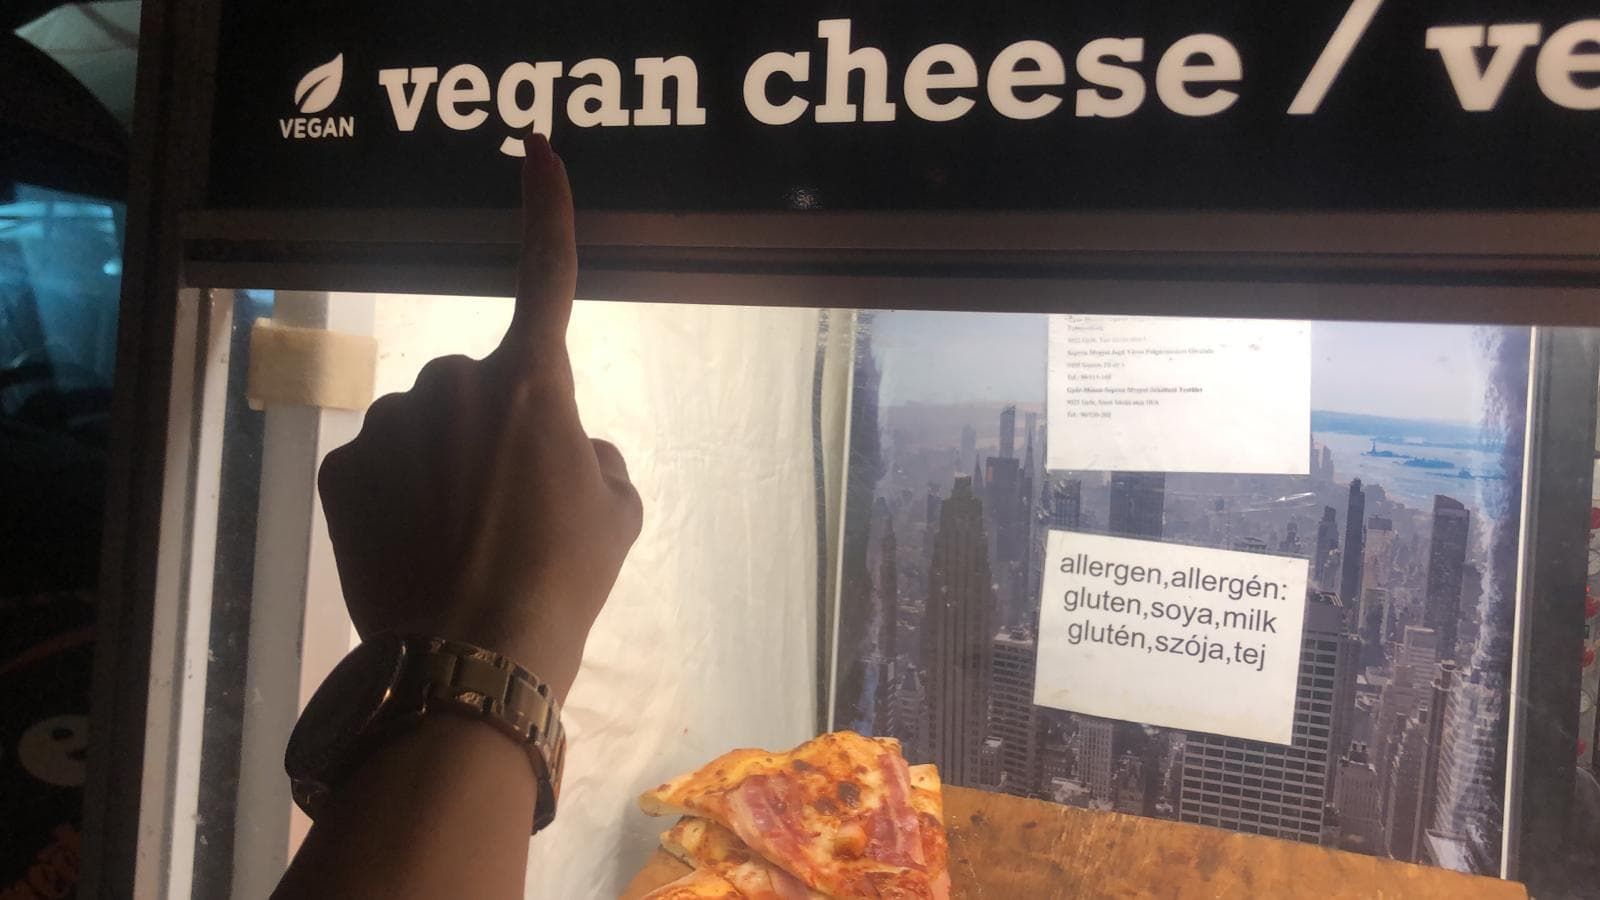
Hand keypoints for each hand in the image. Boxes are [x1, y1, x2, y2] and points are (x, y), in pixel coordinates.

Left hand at [317, 133, 641, 702]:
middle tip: (510, 506)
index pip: (546, 276)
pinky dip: (393, 496)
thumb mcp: (617, 518)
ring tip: (458, 540)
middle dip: (490, 425)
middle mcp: (453, 383)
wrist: (472, 661)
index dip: (545, 212)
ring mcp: (388, 426)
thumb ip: (599, 460)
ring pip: (421, 425)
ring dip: (438, 461)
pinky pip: (377, 466)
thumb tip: (572, 448)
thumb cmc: (563, 581)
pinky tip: (411, 549)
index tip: (537, 149)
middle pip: (476, 383)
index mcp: (530, 383)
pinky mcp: (340, 470)